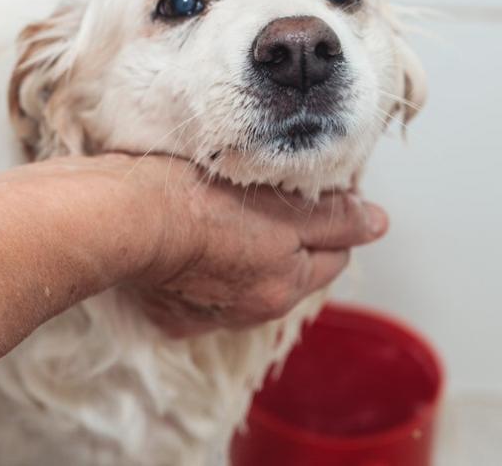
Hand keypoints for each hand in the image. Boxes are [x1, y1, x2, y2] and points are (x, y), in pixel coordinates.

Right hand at [121, 157, 386, 336]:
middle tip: (272, 196)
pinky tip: (195, 242)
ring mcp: (208, 314)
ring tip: (231, 213)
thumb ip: (332, 216)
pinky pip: (202, 291)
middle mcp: (253, 308)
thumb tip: (377, 223)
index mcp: (285, 284)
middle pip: (292, 270)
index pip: (333, 251)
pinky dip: (205, 271)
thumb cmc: (197, 200)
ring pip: (248, 280)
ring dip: (248, 253)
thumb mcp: (279, 202)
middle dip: (291, 238)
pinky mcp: (170, 312)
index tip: (316, 186)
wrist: (124, 218)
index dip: (331, 217)